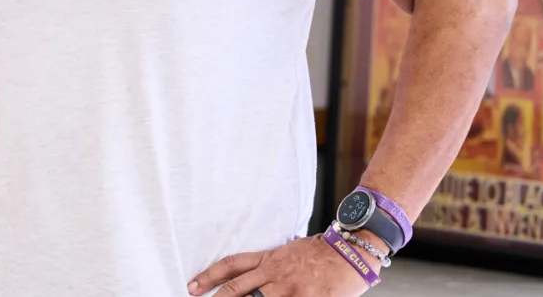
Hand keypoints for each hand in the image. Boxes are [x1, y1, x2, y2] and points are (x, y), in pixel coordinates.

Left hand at [188, 234, 375, 296]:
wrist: (350, 253)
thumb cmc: (321, 253)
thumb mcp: (289, 251)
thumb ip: (269, 264)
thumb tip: (251, 275)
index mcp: (269, 259)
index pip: (232, 266)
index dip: (209, 276)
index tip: (192, 286)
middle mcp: (274, 275)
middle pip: (236, 290)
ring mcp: (288, 291)